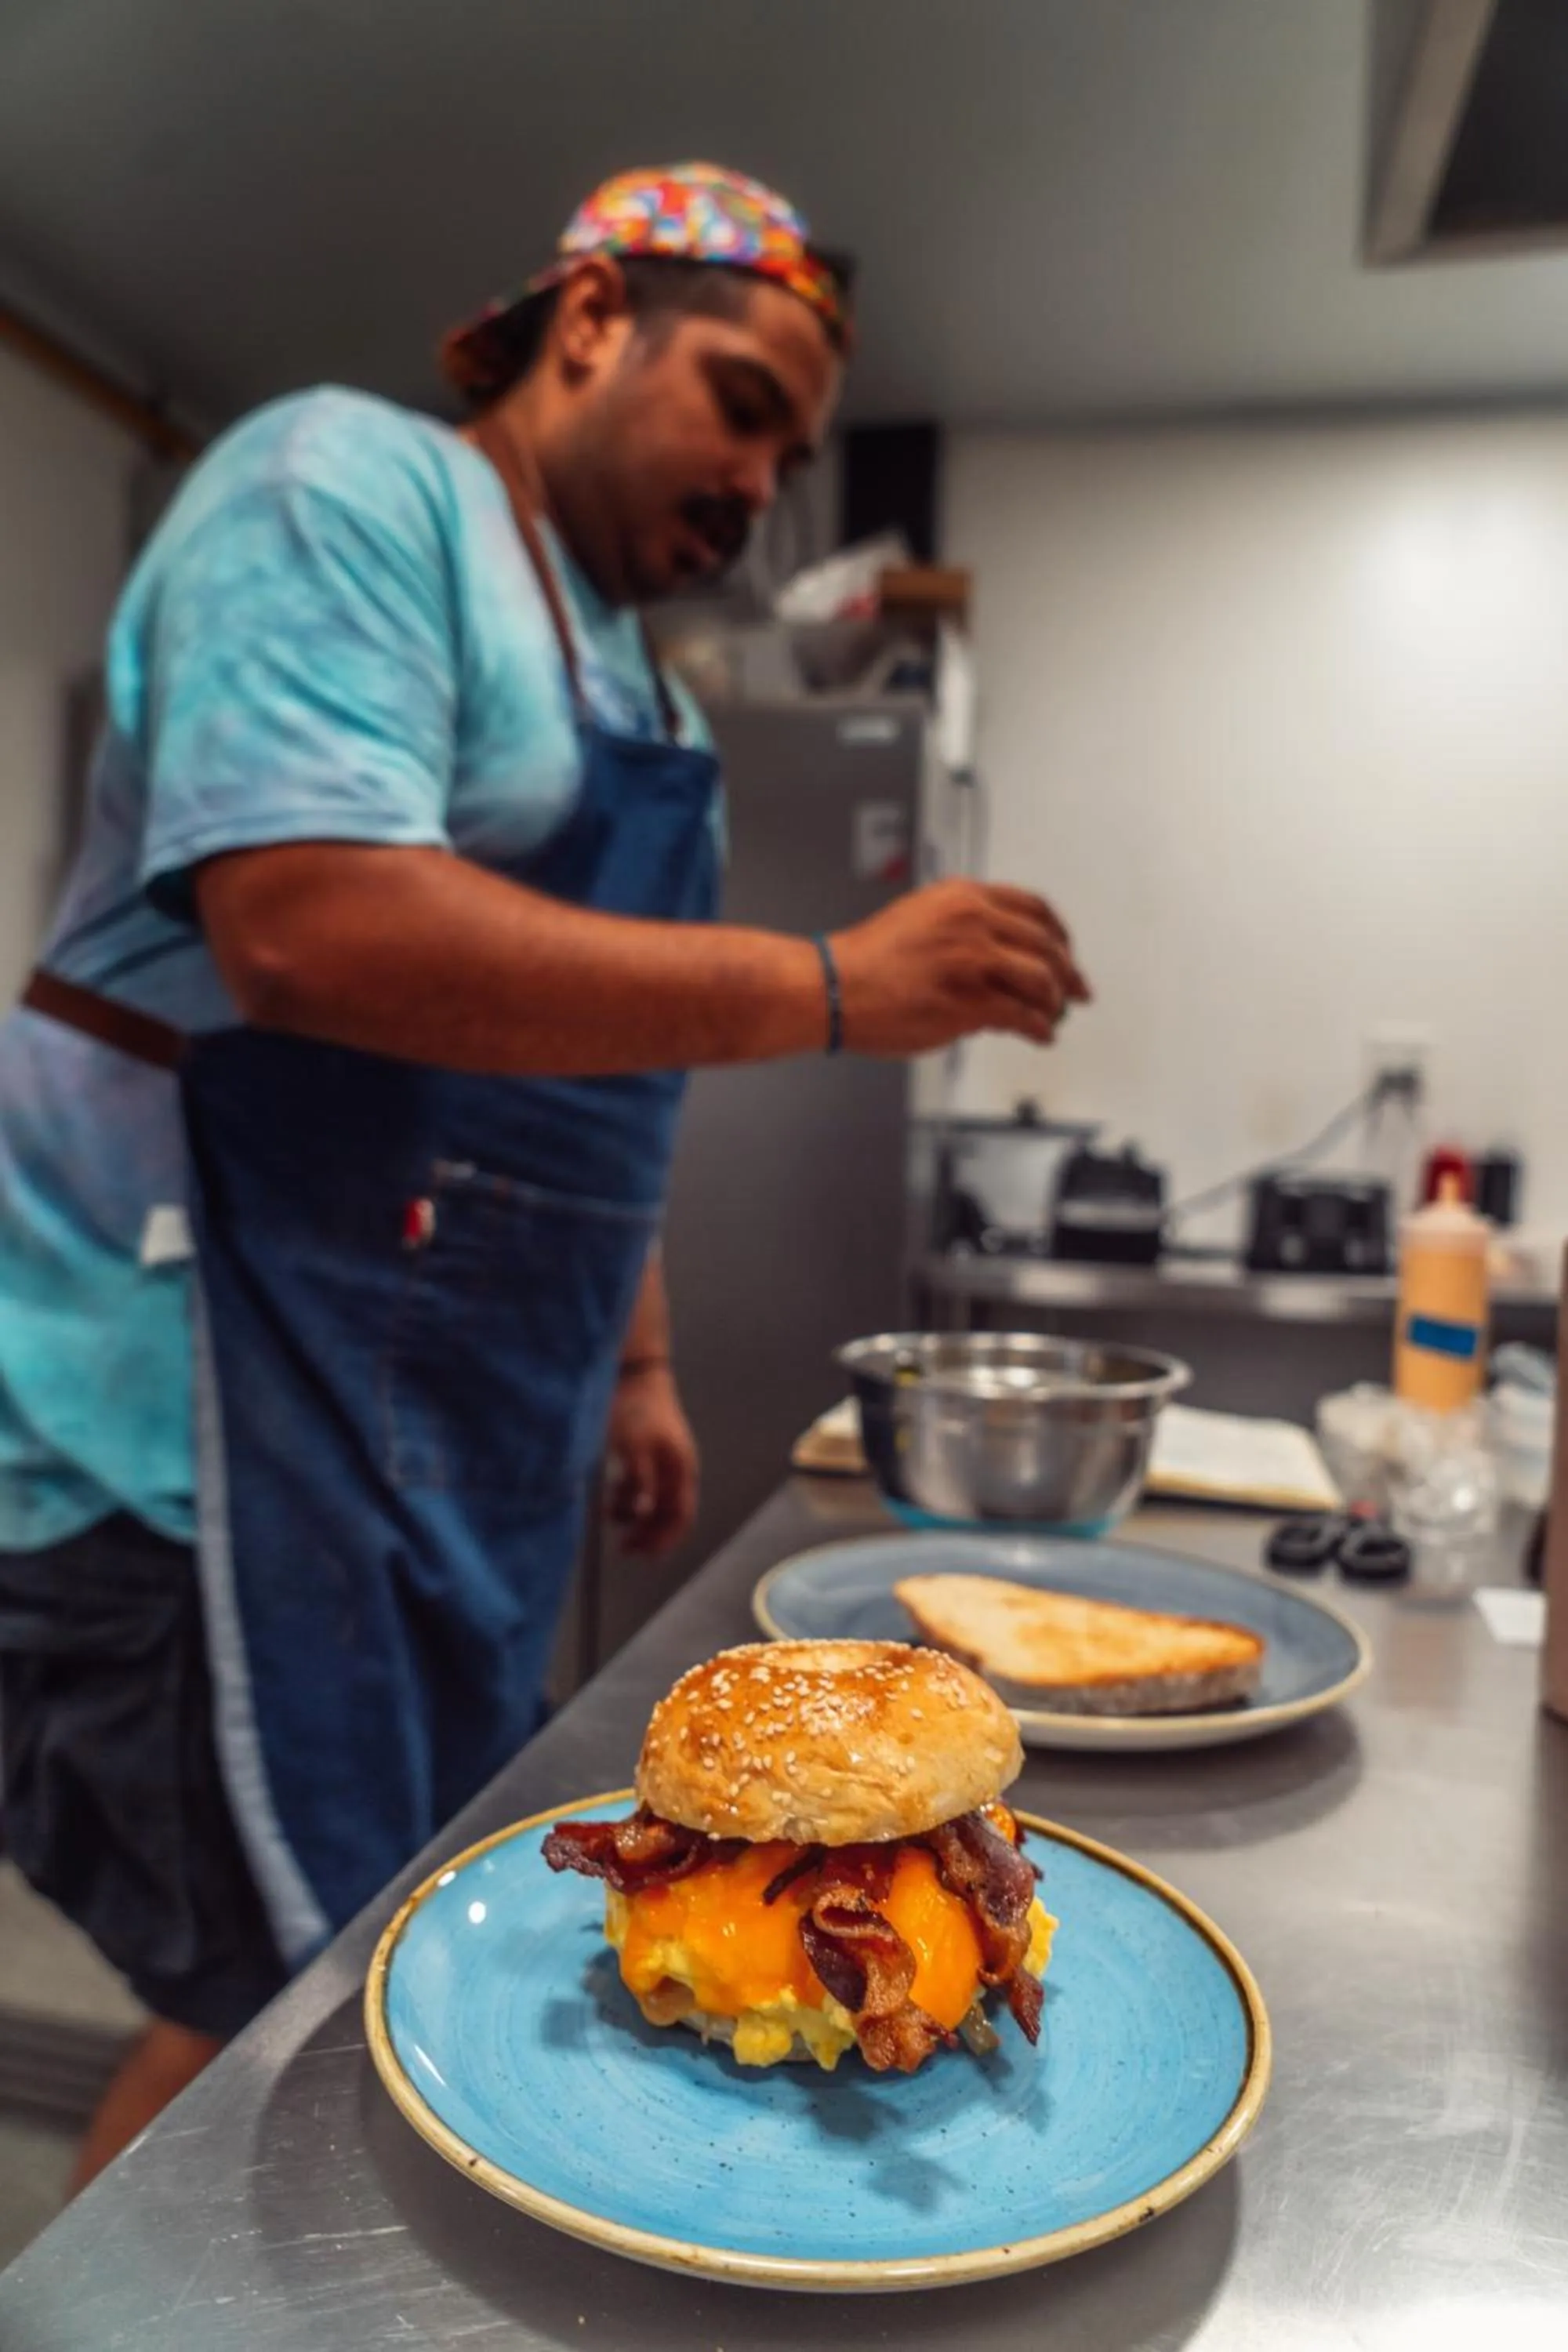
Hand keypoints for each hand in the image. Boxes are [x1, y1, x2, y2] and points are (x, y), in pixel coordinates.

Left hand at [605, 1364, 699, 1557]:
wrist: (632, 1371)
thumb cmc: (635, 1409)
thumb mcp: (634, 1447)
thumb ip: (639, 1482)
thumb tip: (641, 1514)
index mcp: (681, 1468)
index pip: (680, 1516)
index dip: (664, 1540)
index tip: (642, 1555)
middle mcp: (677, 1468)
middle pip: (667, 1513)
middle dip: (647, 1533)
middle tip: (623, 1548)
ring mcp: (663, 1459)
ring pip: (652, 1500)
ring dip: (634, 1514)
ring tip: (609, 1516)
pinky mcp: (647, 1451)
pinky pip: (641, 1485)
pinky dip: (627, 1496)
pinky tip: (609, 1497)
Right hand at [830, 880, 1089, 1055]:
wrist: (832, 986)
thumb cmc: (867, 961)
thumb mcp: (923, 921)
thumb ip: (965, 930)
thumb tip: (1003, 961)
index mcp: (963, 897)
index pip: (1034, 908)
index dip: (1059, 934)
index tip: (1066, 951)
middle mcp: (973, 922)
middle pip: (1046, 944)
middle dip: (1069, 972)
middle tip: (1078, 990)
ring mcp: (972, 961)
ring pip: (1041, 979)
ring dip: (1054, 1002)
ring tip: (1053, 1016)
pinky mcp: (967, 1002)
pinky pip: (1021, 1016)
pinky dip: (1038, 1028)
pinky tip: (1040, 1035)